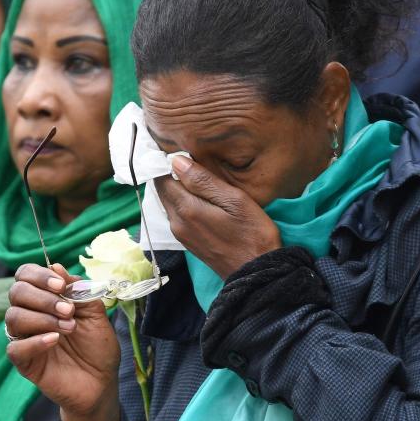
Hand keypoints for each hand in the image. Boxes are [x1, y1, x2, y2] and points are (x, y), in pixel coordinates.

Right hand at [5, 263, 120, 420]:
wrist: (102, 381)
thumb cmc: (98, 345)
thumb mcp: (96, 313)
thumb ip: (79, 290)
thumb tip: (56, 266)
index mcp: (46, 299)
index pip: (25, 276)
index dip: (39, 275)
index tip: (61, 285)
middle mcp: (31, 315)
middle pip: (16, 292)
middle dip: (43, 297)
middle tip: (68, 310)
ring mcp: (26, 338)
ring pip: (13, 317)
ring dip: (43, 318)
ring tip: (69, 327)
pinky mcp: (25, 362)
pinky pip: (15, 347)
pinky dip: (35, 341)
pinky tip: (55, 340)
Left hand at [159, 156, 280, 278]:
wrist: (256, 273)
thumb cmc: (252, 233)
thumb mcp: (234, 201)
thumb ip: (204, 181)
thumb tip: (176, 161)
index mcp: (186, 209)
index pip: (162, 178)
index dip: (165, 161)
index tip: (174, 147)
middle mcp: (176, 222)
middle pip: (163, 190)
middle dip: (169, 173)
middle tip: (183, 155)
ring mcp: (181, 234)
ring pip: (170, 202)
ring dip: (176, 187)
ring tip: (193, 173)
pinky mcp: (188, 242)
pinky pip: (177, 214)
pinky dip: (182, 201)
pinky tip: (198, 195)